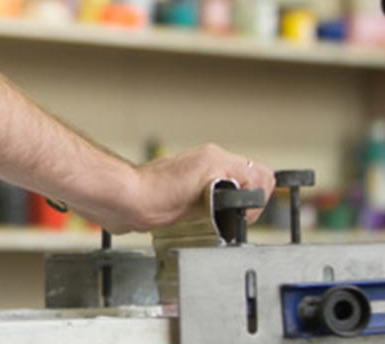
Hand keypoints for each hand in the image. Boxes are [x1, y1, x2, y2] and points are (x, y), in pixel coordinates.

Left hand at [70, 143, 275, 233]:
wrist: (125, 201)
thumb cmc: (154, 193)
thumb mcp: (206, 185)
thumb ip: (235, 183)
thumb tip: (254, 193)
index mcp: (216, 159)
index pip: (259, 174)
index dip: (257, 197)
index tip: (243, 212)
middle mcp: (207, 165)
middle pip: (247, 185)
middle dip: (244, 206)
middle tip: (231, 219)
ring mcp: (195, 180)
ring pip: (231, 196)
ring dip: (228, 212)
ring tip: (216, 223)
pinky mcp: (183, 196)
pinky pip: (211, 205)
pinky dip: (212, 216)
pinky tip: (202, 224)